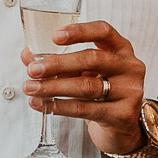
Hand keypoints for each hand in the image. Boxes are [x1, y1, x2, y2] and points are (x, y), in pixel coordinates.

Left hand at [21, 20, 157, 157]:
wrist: (119, 126)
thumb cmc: (97, 90)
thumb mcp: (80, 72)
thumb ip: (57, 60)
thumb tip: (27, 54)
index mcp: (120, 48)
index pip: (103, 31)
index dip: (79, 32)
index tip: (54, 36)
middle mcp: (129, 66)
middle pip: (92, 59)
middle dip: (58, 63)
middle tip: (32, 70)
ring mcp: (129, 91)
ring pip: (87, 86)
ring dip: (53, 87)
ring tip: (30, 88)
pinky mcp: (122, 114)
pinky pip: (85, 109)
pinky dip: (59, 106)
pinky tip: (42, 104)